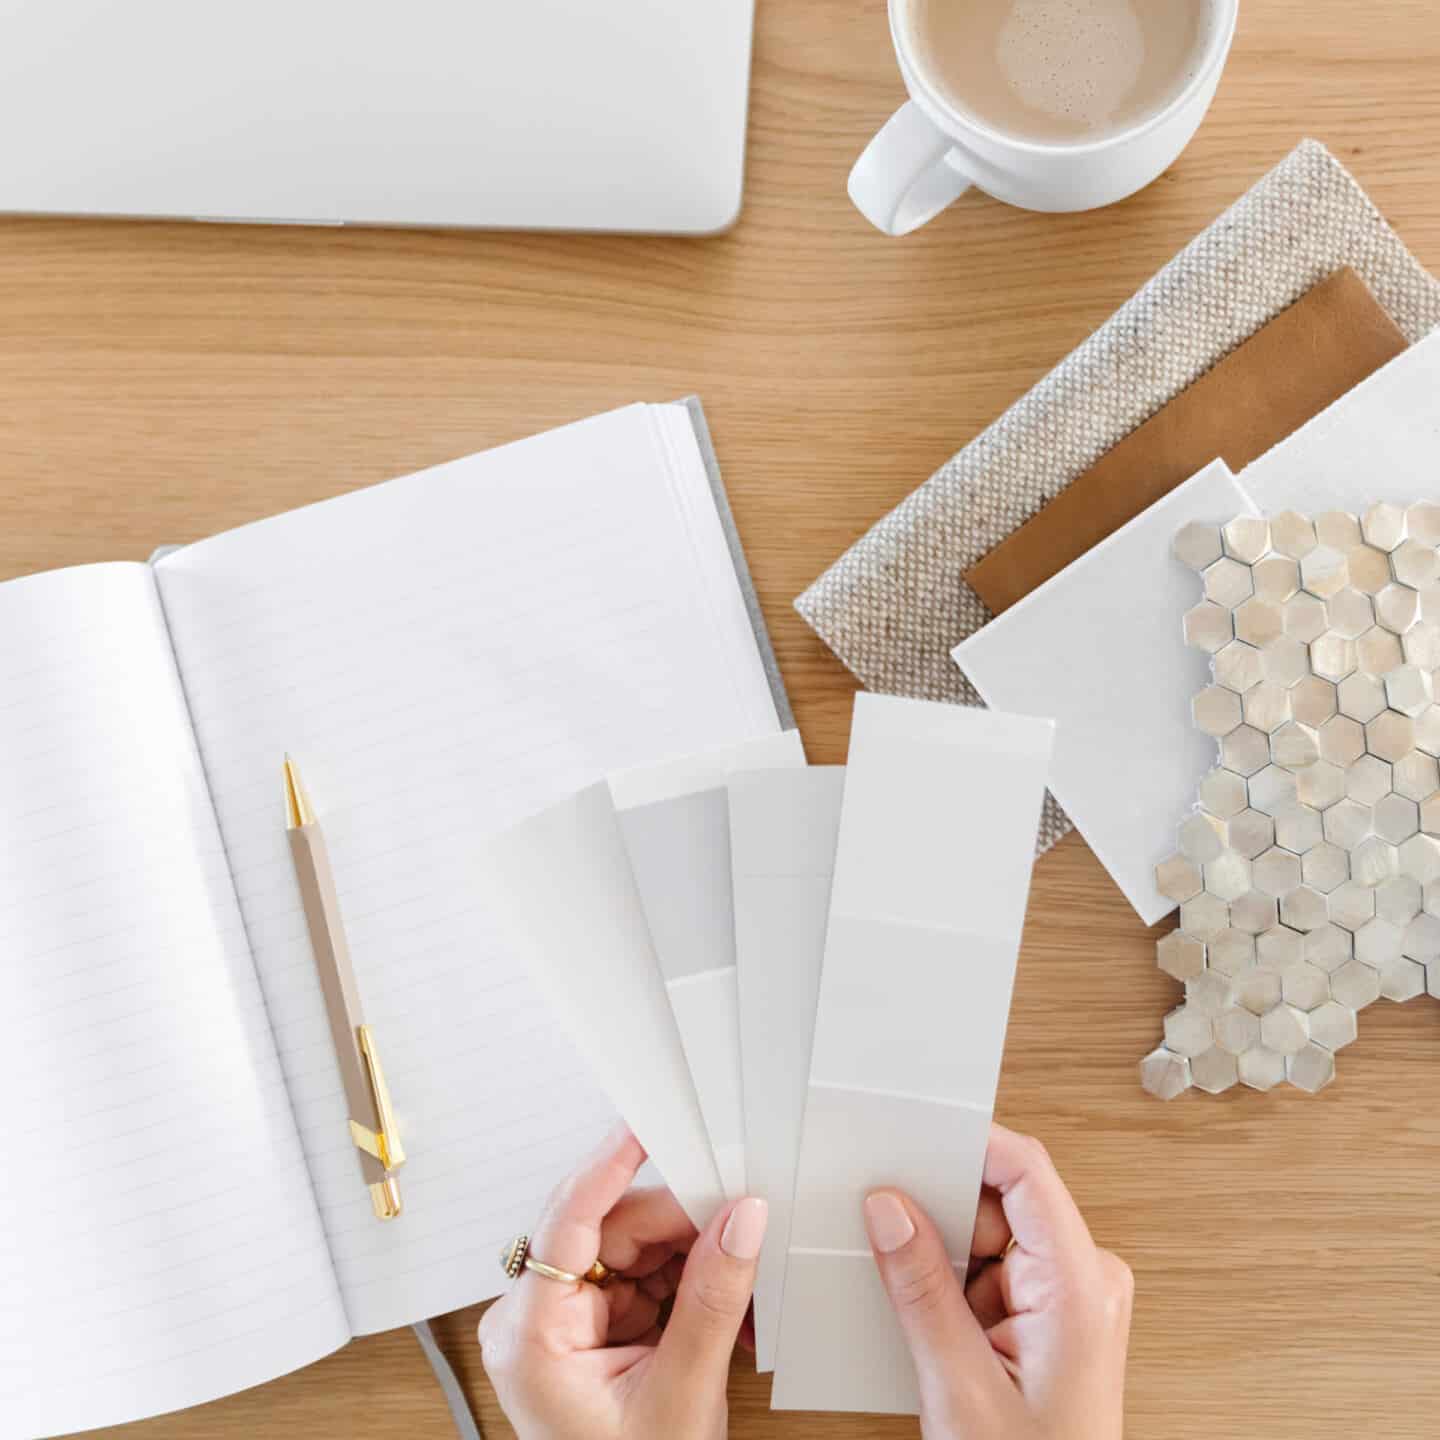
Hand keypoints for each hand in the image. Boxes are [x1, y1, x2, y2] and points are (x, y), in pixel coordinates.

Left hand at [479, 1125, 766, 1439]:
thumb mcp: (681, 1396)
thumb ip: (712, 1300)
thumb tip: (740, 1218)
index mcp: (531, 1333)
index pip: (567, 1221)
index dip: (608, 1164)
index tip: (645, 1124)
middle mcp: (534, 1317)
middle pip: (611, 1230)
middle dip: (680, 1227)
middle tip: (740, 1222)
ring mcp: (560, 1323)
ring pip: (633, 1248)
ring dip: (690, 1259)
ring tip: (739, 1289)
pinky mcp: (588, 1329)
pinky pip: (641, 1278)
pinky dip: (684, 1286)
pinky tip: (721, 1307)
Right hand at [864, 1124, 1132, 1439]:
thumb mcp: (960, 1388)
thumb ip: (921, 1291)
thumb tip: (890, 1208)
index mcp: (1079, 1285)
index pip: (1024, 1169)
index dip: (965, 1143)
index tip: (908, 1140)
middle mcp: (1087, 1278)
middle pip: (1002, 1197)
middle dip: (945, 1221)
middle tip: (904, 1259)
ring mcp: (1072, 1295)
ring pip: (990, 1234)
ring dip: (951, 1266)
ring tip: (938, 1324)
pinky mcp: (1054, 1313)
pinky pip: (993, 1268)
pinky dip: (960, 1289)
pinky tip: (948, 1332)